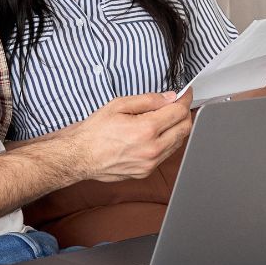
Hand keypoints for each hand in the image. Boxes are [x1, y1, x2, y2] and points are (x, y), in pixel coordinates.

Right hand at [71, 89, 193, 181]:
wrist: (80, 156)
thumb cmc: (94, 131)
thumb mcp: (119, 105)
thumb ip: (148, 100)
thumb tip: (169, 98)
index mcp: (146, 130)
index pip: (179, 112)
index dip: (185, 99)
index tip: (185, 93)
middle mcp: (152, 149)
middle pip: (185, 128)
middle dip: (185, 113)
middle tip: (178, 103)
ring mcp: (150, 163)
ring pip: (178, 142)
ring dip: (177, 127)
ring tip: (166, 117)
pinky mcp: (146, 172)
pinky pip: (166, 154)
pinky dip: (167, 141)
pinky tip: (157, 133)